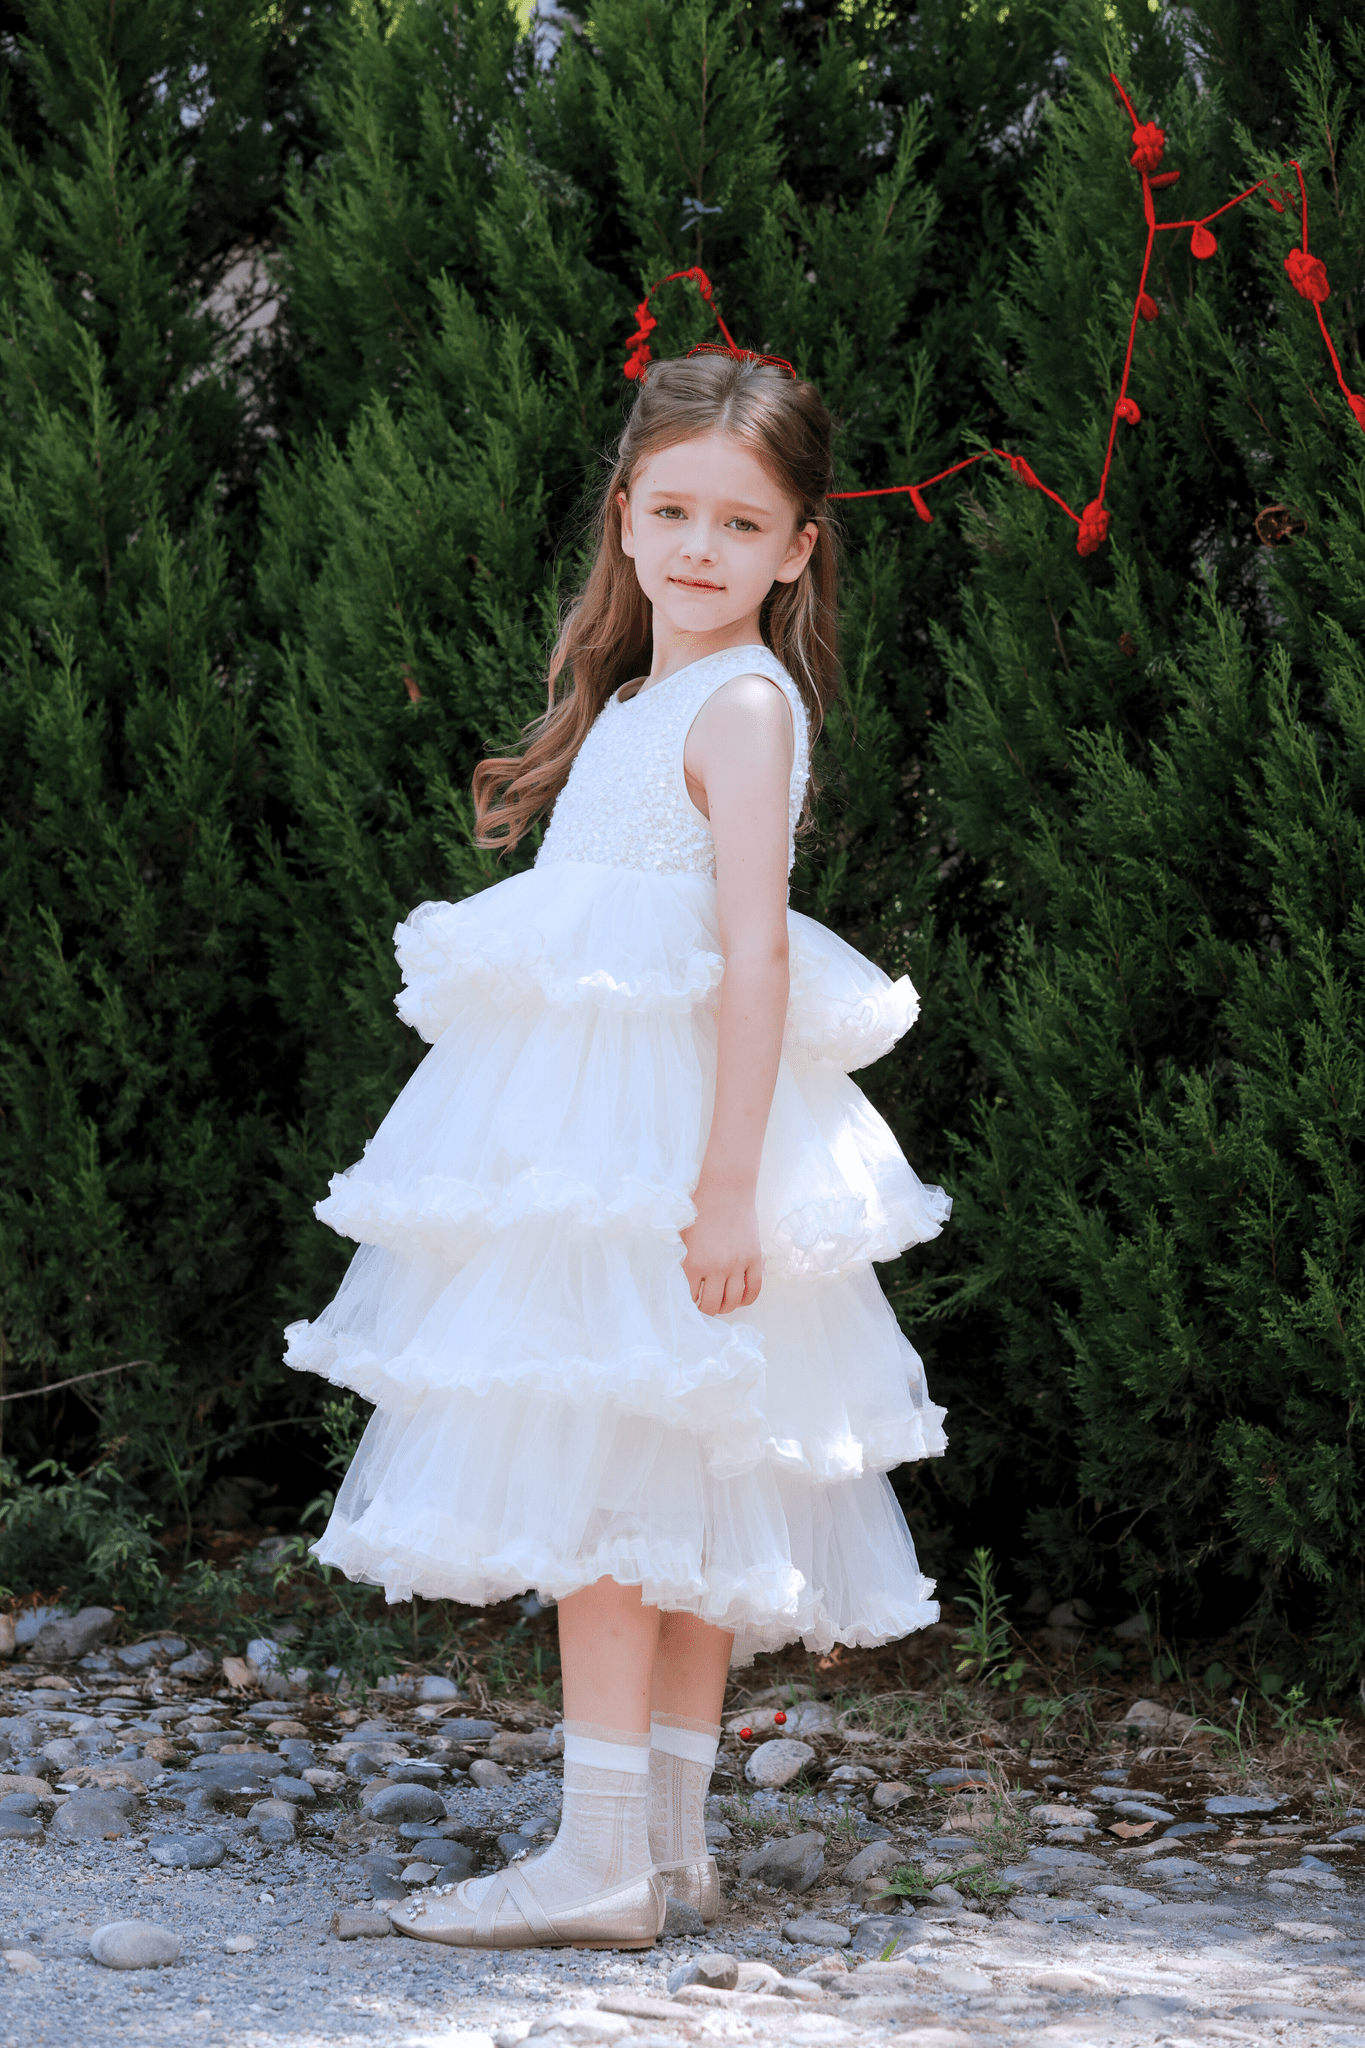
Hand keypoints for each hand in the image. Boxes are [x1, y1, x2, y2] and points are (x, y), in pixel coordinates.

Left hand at [681, 1181, 762, 1315]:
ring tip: (722, 1304)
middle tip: (705, 1307)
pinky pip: (754, 1289)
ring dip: (726, 1308)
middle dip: (707, 1311)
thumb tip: (675, 1281)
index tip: (689, 1305)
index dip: (689, 1305)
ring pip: (733, 1301)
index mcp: (693, 1263)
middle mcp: (716, 1267)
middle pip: (712, 1306)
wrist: (725, 1190)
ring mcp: (737, 1264)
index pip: (690, 1298)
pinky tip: (741, 1298)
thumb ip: (678, 1259)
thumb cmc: (698, 1209)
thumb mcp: (680, 1235)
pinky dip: (748, 1299)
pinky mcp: (754, 1258)